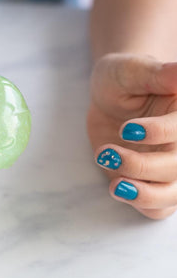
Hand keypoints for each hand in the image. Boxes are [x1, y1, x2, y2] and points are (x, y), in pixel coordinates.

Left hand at [87, 54, 176, 219]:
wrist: (109, 96)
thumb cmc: (123, 78)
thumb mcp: (134, 69)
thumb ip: (159, 74)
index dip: (159, 133)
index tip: (127, 129)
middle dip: (142, 166)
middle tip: (108, 153)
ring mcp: (173, 166)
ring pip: (173, 195)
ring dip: (144, 194)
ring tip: (115, 185)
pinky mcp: (155, 184)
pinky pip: (159, 209)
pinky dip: (143, 205)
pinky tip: (120, 188)